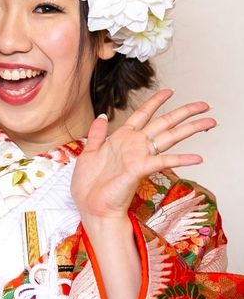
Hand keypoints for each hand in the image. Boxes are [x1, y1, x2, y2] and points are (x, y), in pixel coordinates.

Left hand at [70, 88, 216, 220]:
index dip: (155, 102)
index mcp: (121, 139)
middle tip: (204, 105)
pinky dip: (181, 159)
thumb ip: (97, 134)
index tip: (169, 92)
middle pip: (163, 123)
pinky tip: (197, 157)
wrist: (91, 207)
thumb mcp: (89, 153)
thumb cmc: (88, 185)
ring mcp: (139, 156)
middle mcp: (134, 145)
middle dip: (184, 113)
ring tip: (209, 122)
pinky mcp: (140, 169)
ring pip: (169, 137)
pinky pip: (163, 161)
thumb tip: (103, 116)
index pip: (142, 115)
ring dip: (190, 129)